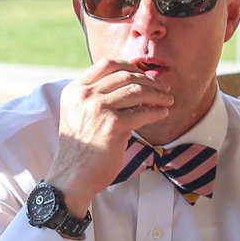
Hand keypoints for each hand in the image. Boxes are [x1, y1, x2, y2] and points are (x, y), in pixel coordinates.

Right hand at [44, 58, 175, 213]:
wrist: (72, 176)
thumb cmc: (79, 149)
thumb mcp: (77, 113)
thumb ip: (94, 96)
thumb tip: (128, 83)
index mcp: (74, 90)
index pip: (106, 64)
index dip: (130, 66)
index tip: (144, 74)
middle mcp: (84, 95)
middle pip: (125, 75)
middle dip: (149, 80)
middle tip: (163, 87)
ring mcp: (98, 109)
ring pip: (137, 90)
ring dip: (158, 94)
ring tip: (167, 100)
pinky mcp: (113, 125)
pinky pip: (143, 112)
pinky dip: (157, 112)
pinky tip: (162, 114)